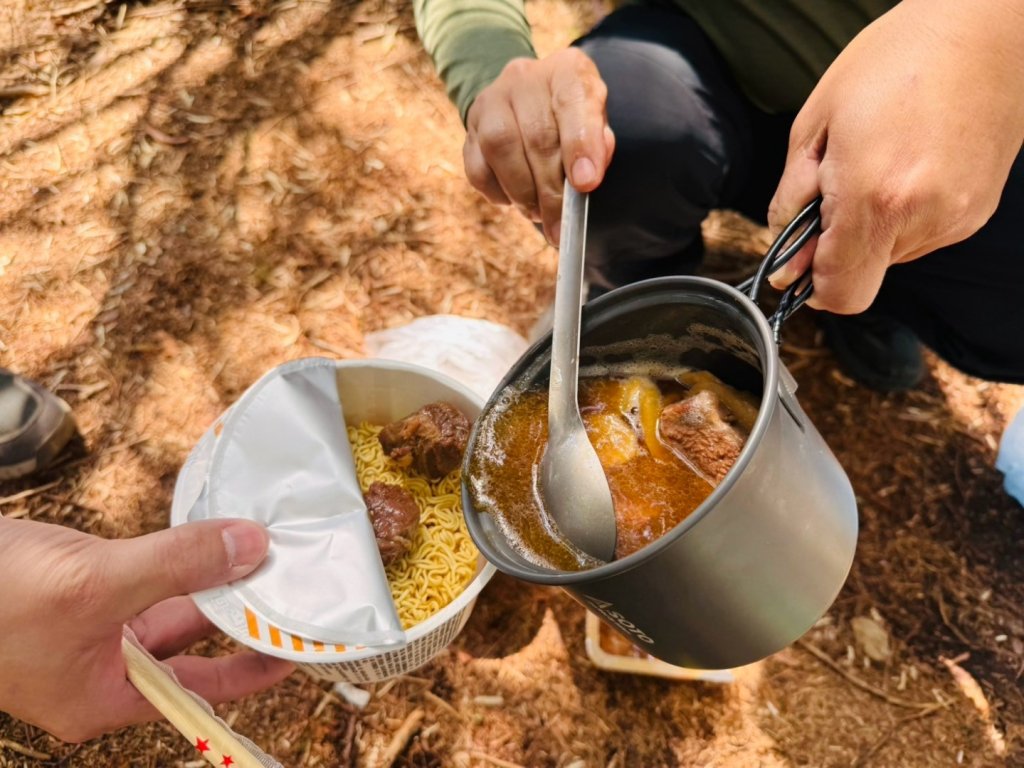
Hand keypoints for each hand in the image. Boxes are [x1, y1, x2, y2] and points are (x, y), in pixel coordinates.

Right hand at [0, 517, 292, 742]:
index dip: (255, 669)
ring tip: (261, 552)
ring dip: (209, 580)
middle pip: (191, 645)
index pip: (203, 690)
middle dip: (237, 613)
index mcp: (106, 697)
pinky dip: (176, 562)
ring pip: (169, 608)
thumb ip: (178, 566)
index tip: (301, 645)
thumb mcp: (95, 583)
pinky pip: (144, 581)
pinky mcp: (77, 595)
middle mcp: (101, 671)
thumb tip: (251, 547)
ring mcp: (87, 633)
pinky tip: (206, 538)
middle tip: (291, 581)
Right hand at [463, 48, 615, 243]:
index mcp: (567, 70)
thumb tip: (585, 178)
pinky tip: (515, 200)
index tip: (585, 184)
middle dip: (551, 190)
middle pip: (536, 136)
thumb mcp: (597, 124)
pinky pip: (477, 167)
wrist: (532, 102)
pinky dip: (498, 192)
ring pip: (500, 149)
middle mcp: (525, 77)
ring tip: (539, 214)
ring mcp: (491, 100)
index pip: (573, 102)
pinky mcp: (470, 126)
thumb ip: (598, 146)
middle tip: (561, 226)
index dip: (579, 146)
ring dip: (523, 193)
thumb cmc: (573, 120)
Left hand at [767, 0, 1023, 313]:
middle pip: (864, 276)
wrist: (982, 29)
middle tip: (838, 184)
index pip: (842, 294)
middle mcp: (923, 218)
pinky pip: (922, 235)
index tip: (799, 263)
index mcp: (876, 198)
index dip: (813, 287)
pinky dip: (902, 215)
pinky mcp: (976, 211)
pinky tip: (905, 166)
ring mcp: (956, 217)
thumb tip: (785, 261)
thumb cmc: (894, 61)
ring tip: (878, 163)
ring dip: (872, 227)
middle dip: (839, 245)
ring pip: (892, 257)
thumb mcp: (814, 125)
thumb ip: (791, 202)